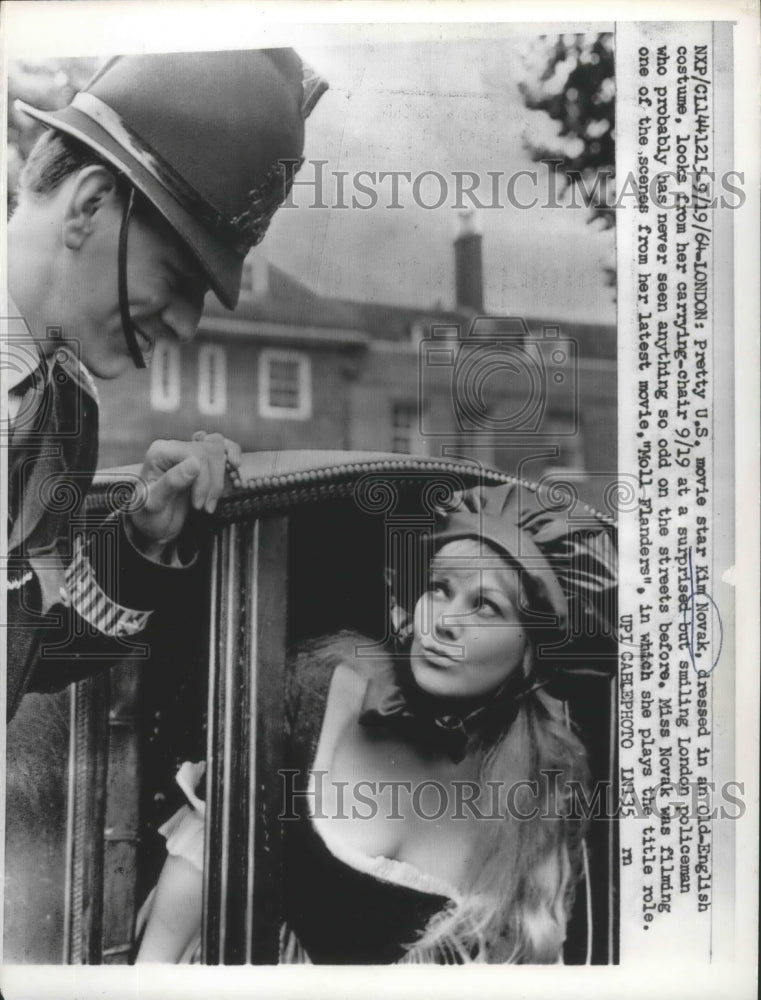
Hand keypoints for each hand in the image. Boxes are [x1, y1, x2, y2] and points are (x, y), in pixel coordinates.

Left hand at [127, 432, 241, 556]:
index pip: (196, 455)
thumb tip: (194, 464)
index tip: (199, 504)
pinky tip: (234, 465)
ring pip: (218, 449)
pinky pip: (221, 447)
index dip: (203, 480)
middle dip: (212, 483)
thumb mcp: (155, 503)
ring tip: (210, 500)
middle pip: (209, 452)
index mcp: (161, 452)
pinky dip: (231, 454)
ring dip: (220, 477)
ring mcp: (188, 452)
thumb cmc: (148, 516)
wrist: (152, 525)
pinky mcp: (199, 460)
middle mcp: (174, 448)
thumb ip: (172, 482)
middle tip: (205, 506)